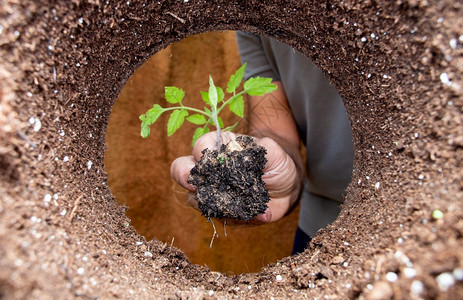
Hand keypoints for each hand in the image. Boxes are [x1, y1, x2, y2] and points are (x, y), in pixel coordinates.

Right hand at [170, 131, 298, 223]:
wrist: (285, 187)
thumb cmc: (276, 163)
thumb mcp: (275, 153)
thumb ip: (266, 149)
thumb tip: (255, 154)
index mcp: (220, 148)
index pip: (201, 146)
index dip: (201, 152)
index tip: (207, 159)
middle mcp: (210, 169)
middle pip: (182, 169)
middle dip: (183, 175)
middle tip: (194, 184)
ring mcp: (212, 190)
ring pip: (192, 196)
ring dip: (204, 202)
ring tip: (224, 206)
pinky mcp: (220, 209)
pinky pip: (214, 215)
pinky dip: (230, 217)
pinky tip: (250, 215)